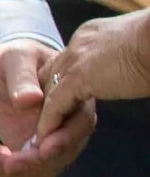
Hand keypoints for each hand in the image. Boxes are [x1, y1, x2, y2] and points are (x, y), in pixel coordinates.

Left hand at [0, 40, 95, 176]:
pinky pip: (19, 167)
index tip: (42, 150)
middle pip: (60, 154)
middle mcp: (69, 127)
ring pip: (39, 167)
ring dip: (12, 170)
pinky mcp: (31, 151)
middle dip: (33, 163)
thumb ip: (23, 78)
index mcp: (75, 101)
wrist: (5, 70)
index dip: (62, 141)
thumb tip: (30, 100)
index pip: (77, 126)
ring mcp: (51, 142)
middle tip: (8, 165)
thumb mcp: (17, 59)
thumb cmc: (17, 59)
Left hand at [37, 11, 149, 135]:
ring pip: (50, 91)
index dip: (60, 85)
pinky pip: (56, 103)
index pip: (66, 62)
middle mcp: (80, 43)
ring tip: (39, 140)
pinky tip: (45, 138)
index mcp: (94, 35)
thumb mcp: (138, 55)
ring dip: (43, 117)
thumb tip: (137, 75)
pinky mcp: (81, 74)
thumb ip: (125, 65)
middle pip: (50, 75)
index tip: (55, 106)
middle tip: (39, 127)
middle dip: (43, 101)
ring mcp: (78, 56)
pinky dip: (49, 122)